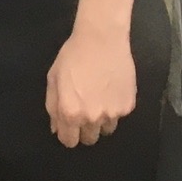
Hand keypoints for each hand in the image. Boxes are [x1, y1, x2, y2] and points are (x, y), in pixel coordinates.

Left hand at [46, 27, 135, 147]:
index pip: (69, 141)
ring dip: (101, 120)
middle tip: (85, 108)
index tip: (70, 124)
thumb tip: (56, 129)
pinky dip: (115, 107)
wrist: (102, 39)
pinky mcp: (128, 106)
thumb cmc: (73, 56)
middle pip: (89, 139)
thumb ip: (53, 107)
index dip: (68, 134)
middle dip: (85, 129)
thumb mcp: (53, 79)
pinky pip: (120, 115)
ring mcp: (112, 113)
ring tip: (99, 97)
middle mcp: (92, 118)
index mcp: (71, 113)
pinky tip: (111, 88)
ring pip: (106, 129)